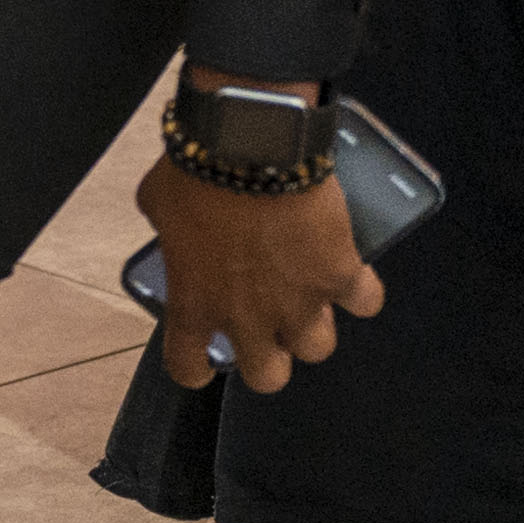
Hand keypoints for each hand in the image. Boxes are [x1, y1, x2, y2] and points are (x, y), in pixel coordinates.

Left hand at [134, 96, 382, 396]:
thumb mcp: (158, 204)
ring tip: (308, 296)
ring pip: (318, 349)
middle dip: (268, 356)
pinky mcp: (341, 276)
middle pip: (268, 377)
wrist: (251, 145)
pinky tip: (350, 271)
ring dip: (313, 325)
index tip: (201, 356)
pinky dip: (361, 290)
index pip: (188, 366)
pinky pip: (366, 302)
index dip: (195, 366)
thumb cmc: (193, 171)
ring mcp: (299, 302)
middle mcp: (248, 318)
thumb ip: (168, 232)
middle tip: (266, 325)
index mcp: (194, 304)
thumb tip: (176, 226)